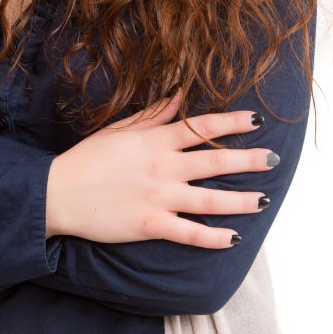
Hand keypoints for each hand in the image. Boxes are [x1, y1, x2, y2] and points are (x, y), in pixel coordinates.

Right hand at [45, 92, 277, 247]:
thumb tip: (180, 95)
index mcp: (155, 140)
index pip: (202, 127)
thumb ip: (154, 114)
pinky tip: (233, 238)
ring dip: (240, 200)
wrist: (59, 193)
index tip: (254, 119)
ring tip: (264, 199)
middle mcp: (162, 167)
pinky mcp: (150, 224)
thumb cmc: (88, 158)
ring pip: (209, 199)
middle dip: (248, 160)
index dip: (231, 122)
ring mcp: (158, 197)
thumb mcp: (120, 129)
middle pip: (214, 161)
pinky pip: (188, 233)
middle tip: (273, 159)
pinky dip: (212, 237)